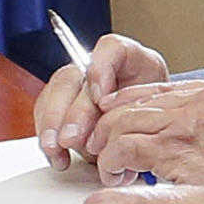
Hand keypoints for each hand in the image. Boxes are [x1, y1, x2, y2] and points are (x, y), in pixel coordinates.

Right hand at [33, 35, 170, 164]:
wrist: (145, 133)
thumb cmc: (152, 120)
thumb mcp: (158, 115)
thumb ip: (140, 114)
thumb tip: (113, 133)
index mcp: (130, 60)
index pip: (112, 49)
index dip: (101, 70)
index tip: (100, 99)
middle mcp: (98, 67)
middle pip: (74, 77)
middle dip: (72, 112)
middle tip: (71, 138)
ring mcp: (77, 84)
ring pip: (54, 94)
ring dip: (51, 126)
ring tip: (56, 150)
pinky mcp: (62, 105)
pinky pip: (45, 114)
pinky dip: (48, 137)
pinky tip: (56, 155)